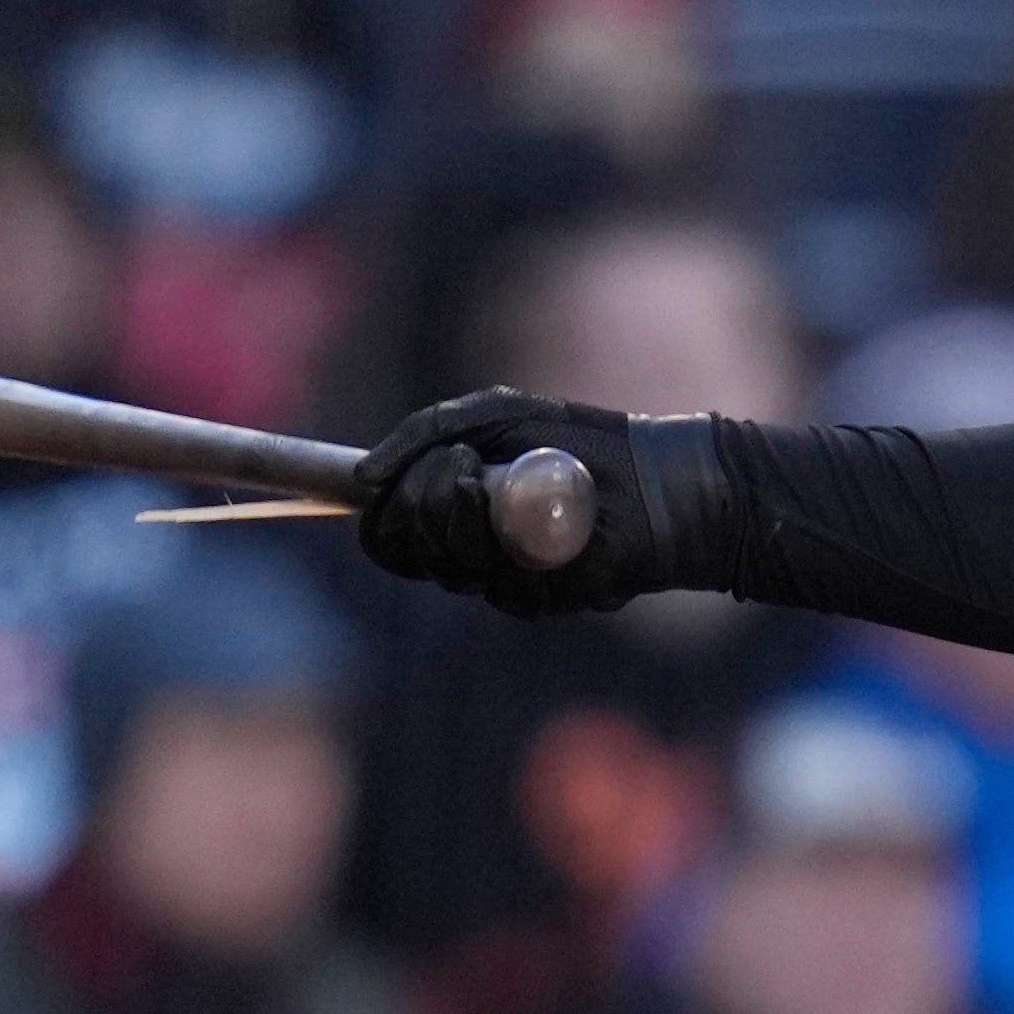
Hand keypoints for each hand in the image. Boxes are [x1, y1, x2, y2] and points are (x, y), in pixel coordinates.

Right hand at [353, 388, 729, 615]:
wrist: (651, 475)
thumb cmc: (577, 441)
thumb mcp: (495, 415)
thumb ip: (426, 431)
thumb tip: (363, 475)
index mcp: (451, 512)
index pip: (386, 534)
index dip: (377, 513)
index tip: (382, 479)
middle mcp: (468, 552)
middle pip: (403, 549)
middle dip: (418, 500)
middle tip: (462, 463)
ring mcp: (500, 578)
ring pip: (444, 565)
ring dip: (455, 514)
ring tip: (489, 474)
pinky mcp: (536, 598)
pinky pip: (493, 582)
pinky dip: (497, 541)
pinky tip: (525, 514)